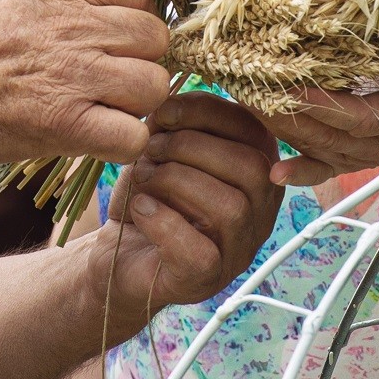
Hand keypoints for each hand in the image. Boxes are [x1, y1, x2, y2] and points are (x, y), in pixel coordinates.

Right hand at [0, 0, 171, 169]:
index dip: (130, 19)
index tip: (111, 41)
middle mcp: (74, 23)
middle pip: (154, 37)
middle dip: (139, 59)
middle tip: (111, 78)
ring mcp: (74, 74)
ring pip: (154, 85)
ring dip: (136, 102)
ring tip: (104, 108)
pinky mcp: (66, 124)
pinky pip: (134, 135)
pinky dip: (124, 143)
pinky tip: (97, 137)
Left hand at [84, 92, 281, 323]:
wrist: (117, 254)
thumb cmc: (149, 194)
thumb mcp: (163, 149)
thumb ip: (177, 123)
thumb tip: (168, 98)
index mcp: (259, 172)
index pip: (257, 132)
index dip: (209, 112)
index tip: (163, 111)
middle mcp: (260, 214)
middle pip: (252, 169)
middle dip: (193, 146)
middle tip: (151, 147)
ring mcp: (238, 251)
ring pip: (231, 209)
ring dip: (177, 180)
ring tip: (143, 177)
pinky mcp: (206, 280)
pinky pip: (199, 251)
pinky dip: (163, 222)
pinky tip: (140, 209)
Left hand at [261, 83, 378, 188]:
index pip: (354, 117)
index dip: (324, 106)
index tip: (291, 90)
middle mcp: (374, 145)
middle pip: (325, 134)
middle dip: (286, 113)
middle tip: (251, 89)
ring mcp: (358, 158)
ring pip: (316, 147)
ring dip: (281, 129)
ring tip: (247, 104)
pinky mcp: (347, 163)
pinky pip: (322, 172)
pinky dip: (299, 174)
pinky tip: (274, 173)